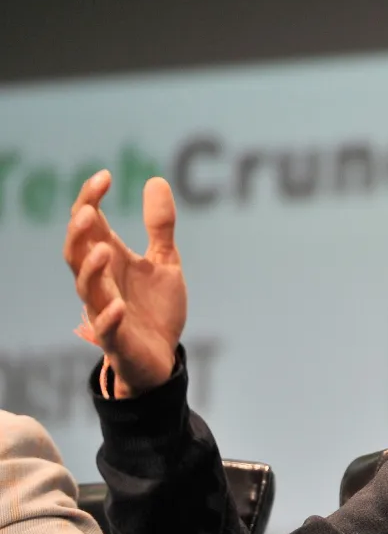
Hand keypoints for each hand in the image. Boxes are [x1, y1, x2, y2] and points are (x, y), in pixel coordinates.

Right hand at [63, 170, 186, 397]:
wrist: (163, 357)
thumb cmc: (156, 309)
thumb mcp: (165, 262)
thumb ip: (160, 226)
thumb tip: (156, 180)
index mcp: (110, 261)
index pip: (89, 226)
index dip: (90, 200)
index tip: (104, 176)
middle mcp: (101, 283)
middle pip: (76, 254)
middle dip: (79, 234)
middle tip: (90, 212)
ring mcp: (105, 311)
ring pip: (85, 289)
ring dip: (91, 269)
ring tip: (104, 250)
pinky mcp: (116, 340)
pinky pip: (106, 329)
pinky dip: (108, 317)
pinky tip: (117, 305)